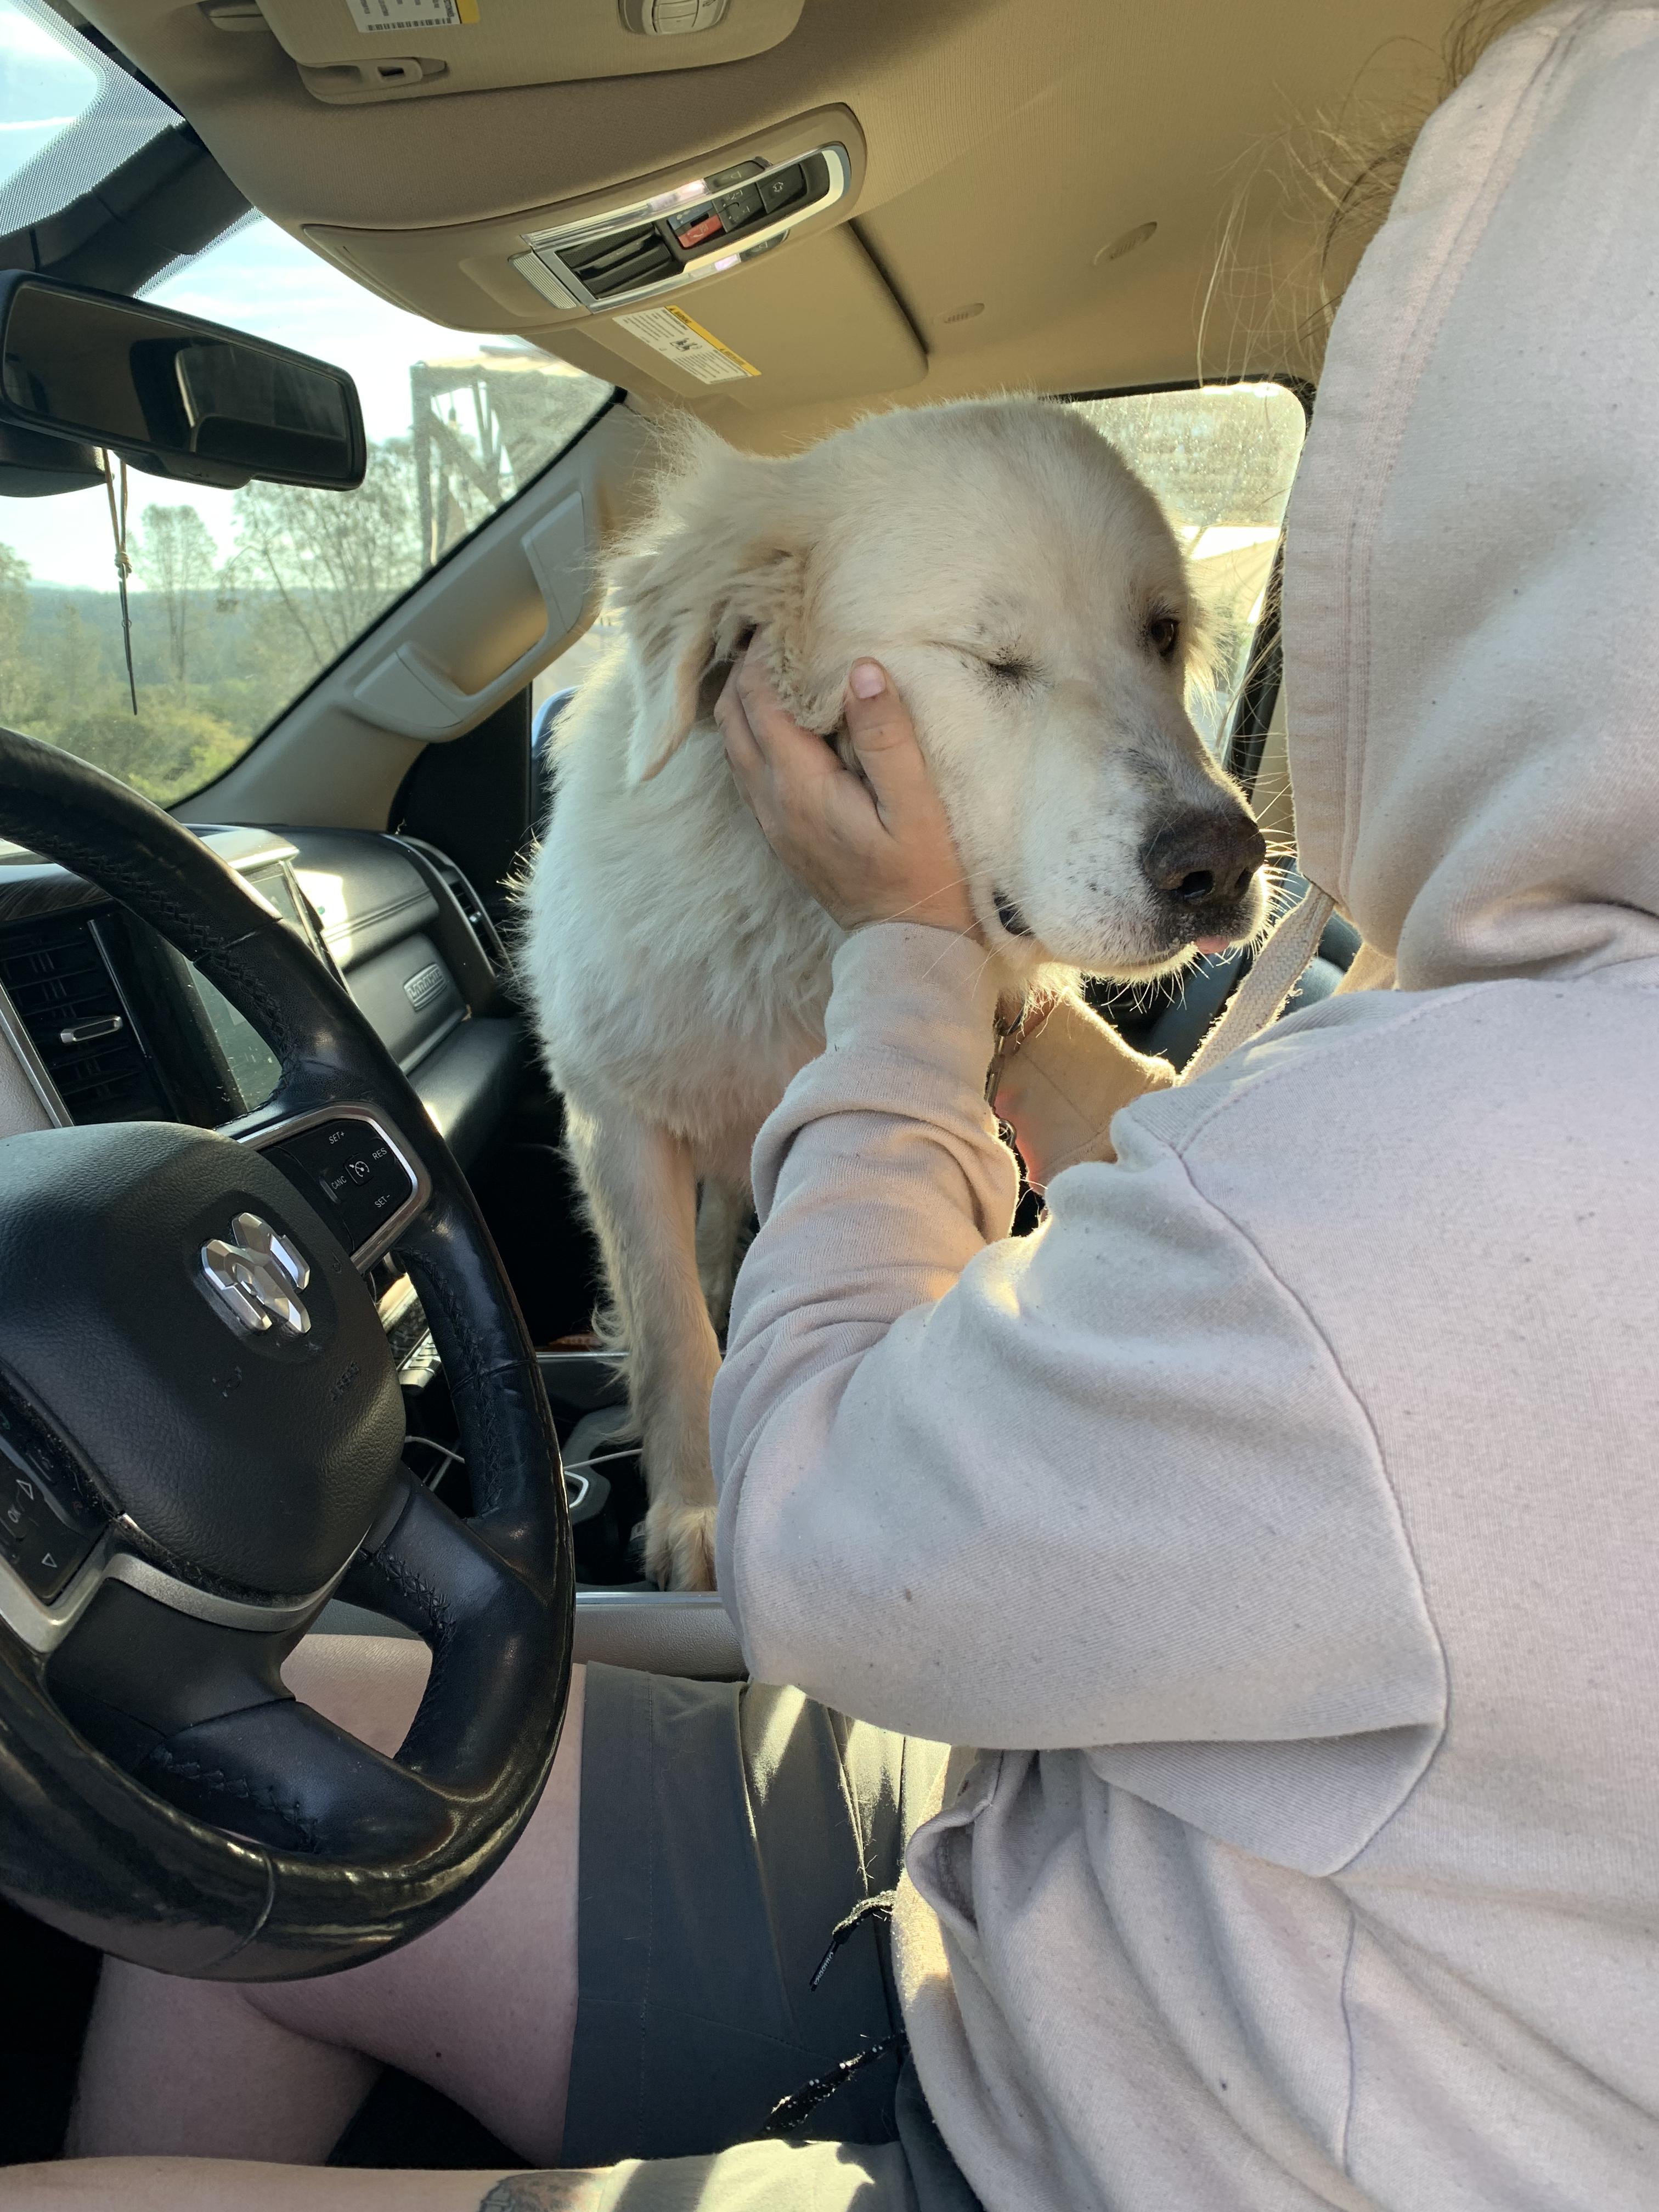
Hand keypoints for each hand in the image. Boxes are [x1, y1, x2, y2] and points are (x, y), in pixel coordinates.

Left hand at [715, 639, 978, 937]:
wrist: (903, 944)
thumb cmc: (921, 875)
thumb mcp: (916, 805)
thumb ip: (886, 736)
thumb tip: (860, 669)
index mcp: (798, 785)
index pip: (761, 700)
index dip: (764, 652)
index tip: (781, 612)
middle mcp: (771, 801)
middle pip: (733, 716)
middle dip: (744, 668)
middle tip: (769, 626)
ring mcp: (771, 820)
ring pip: (734, 743)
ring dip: (744, 698)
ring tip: (770, 660)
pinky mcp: (781, 832)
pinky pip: (748, 767)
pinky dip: (752, 729)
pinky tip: (779, 714)